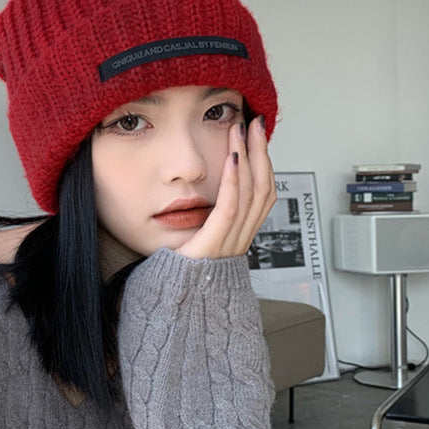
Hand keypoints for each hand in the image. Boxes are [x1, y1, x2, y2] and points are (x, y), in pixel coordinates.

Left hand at [177, 116, 275, 259]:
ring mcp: (229, 244)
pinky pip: (229, 209)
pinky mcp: (212, 247)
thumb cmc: (173, 273)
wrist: (164, 304)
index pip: (262, 194)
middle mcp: (239, 240)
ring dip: (247, 157)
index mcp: (237, 237)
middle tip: (254, 124)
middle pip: (263, 189)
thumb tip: (201, 194)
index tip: (255, 136)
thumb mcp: (196, 238)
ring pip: (251, 194)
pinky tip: (231, 159)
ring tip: (239, 131)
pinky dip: (232, 182)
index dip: (263, 163)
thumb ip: (205, 220)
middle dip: (260, 152)